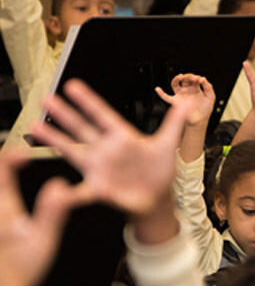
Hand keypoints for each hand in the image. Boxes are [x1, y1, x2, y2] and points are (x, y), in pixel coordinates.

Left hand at [0, 150, 75, 285]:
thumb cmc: (19, 272)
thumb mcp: (44, 240)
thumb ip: (54, 211)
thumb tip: (62, 186)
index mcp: (3, 208)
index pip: (2, 168)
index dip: (12, 155)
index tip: (25, 156)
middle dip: (5, 164)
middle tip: (17, 159)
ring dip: (2, 179)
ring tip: (10, 172)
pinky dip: (2, 193)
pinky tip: (7, 199)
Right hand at [31, 79, 191, 218]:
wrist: (156, 199)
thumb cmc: (159, 171)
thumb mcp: (168, 144)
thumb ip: (175, 122)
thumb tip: (187, 102)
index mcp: (122, 136)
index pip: (102, 115)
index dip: (88, 101)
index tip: (73, 86)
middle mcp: (106, 149)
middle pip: (82, 127)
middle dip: (65, 113)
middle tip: (47, 98)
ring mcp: (99, 166)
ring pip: (73, 150)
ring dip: (55, 139)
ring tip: (35, 127)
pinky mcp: (98, 186)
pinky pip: (81, 189)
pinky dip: (70, 192)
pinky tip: (58, 190)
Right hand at [155, 74, 215, 128]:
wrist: (201, 120)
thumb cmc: (205, 110)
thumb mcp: (211, 96)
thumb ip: (208, 86)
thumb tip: (203, 78)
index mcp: (195, 88)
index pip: (193, 79)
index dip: (196, 77)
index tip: (200, 79)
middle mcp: (187, 91)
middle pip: (184, 79)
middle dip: (188, 76)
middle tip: (192, 78)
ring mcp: (180, 95)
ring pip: (175, 84)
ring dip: (177, 79)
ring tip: (180, 76)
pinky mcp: (176, 102)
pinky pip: (166, 97)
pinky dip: (161, 93)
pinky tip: (158, 89)